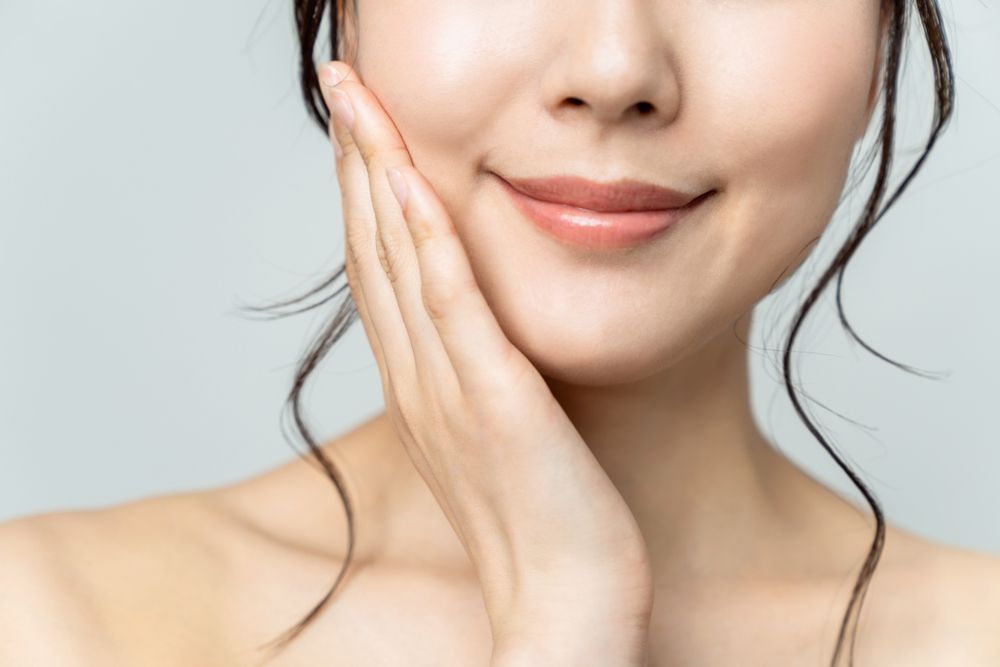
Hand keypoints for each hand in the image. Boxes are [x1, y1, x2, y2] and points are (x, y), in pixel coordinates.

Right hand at [315, 60, 652, 661]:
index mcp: (420, 382)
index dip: (365, 190)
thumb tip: (475, 327)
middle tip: (344, 85)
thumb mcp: (494, 433)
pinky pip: (453, 308)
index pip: (380, 266)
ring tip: (360, 102)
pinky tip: (418, 183)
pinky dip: (430, 241)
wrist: (565, 600)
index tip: (362, 127)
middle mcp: (419, 377)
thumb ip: (474, 375)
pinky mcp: (494, 402)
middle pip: (373, 248)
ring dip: (378, 176)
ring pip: (399, 262)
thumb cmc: (541, 518)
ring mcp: (449, 389)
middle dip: (357, 159)